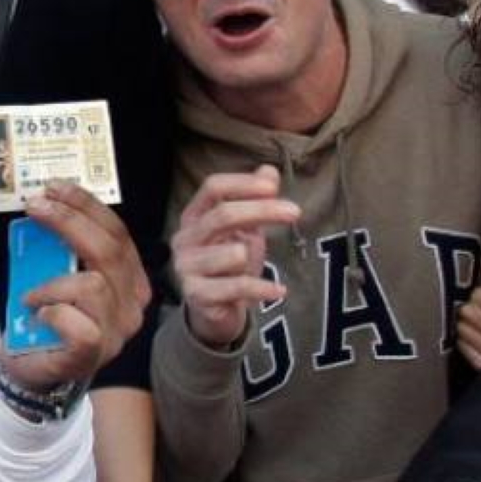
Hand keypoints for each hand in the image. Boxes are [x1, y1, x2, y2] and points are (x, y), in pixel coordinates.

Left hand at [0, 182, 151, 390]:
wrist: (37, 371)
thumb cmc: (50, 317)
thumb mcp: (63, 273)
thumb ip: (68, 247)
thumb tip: (47, 201)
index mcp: (130, 279)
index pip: (118, 233)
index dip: (87, 206)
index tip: (54, 187)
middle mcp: (132, 304)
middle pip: (108, 251)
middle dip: (69, 221)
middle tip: (35, 206)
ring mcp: (116, 332)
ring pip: (93, 285)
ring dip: (52, 282)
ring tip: (30, 292)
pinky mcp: (94, 353)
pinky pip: (77, 323)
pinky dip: (51, 311)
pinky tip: (38, 315)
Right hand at [171, 165, 297, 349]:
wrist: (213, 310)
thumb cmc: (229, 264)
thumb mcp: (245, 229)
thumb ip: (255, 200)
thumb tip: (269, 170)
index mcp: (194, 215)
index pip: (213, 188)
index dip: (243, 184)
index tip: (273, 187)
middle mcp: (184, 238)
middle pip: (222, 215)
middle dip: (262, 211)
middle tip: (295, 211)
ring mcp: (186, 267)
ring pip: (230, 254)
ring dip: (251, 258)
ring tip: (255, 265)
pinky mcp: (196, 295)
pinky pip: (236, 287)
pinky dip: (263, 289)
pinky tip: (280, 290)